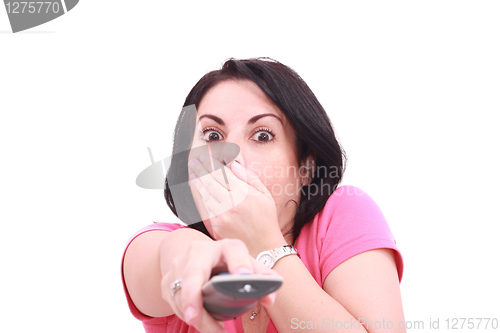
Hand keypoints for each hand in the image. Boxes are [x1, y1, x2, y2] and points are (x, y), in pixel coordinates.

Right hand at [161, 238, 277, 332]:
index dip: (239, 264)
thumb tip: (270, 297)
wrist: (197, 254)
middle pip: (193, 272)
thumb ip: (261, 277)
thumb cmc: (228, 263)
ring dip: (193, 314)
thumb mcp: (245, 265)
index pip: (234, 251)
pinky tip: (199, 321)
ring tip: (212, 329)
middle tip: (195, 318)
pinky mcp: (168, 279)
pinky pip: (173, 301)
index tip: (244, 278)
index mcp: (226, 247)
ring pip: (180, 292)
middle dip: (192, 295)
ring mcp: (180, 264)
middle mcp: (199, 251)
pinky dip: (185, 314)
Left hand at [188, 152, 285, 255]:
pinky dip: (197, 195)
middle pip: (211, 181)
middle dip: (201, 168)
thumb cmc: (266, 221)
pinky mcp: (214, 226)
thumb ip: (250, 178)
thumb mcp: (265, 196)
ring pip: (204, 193)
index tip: (206, 154)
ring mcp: (220, 216)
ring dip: (197, 179)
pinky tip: (195, 187)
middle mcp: (230, 204)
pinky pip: (202, 206)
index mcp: (244, 194)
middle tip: (194, 158)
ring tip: (191, 169)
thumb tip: (234, 165)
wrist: (264, 249)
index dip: (213, 162)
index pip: (223, 173)